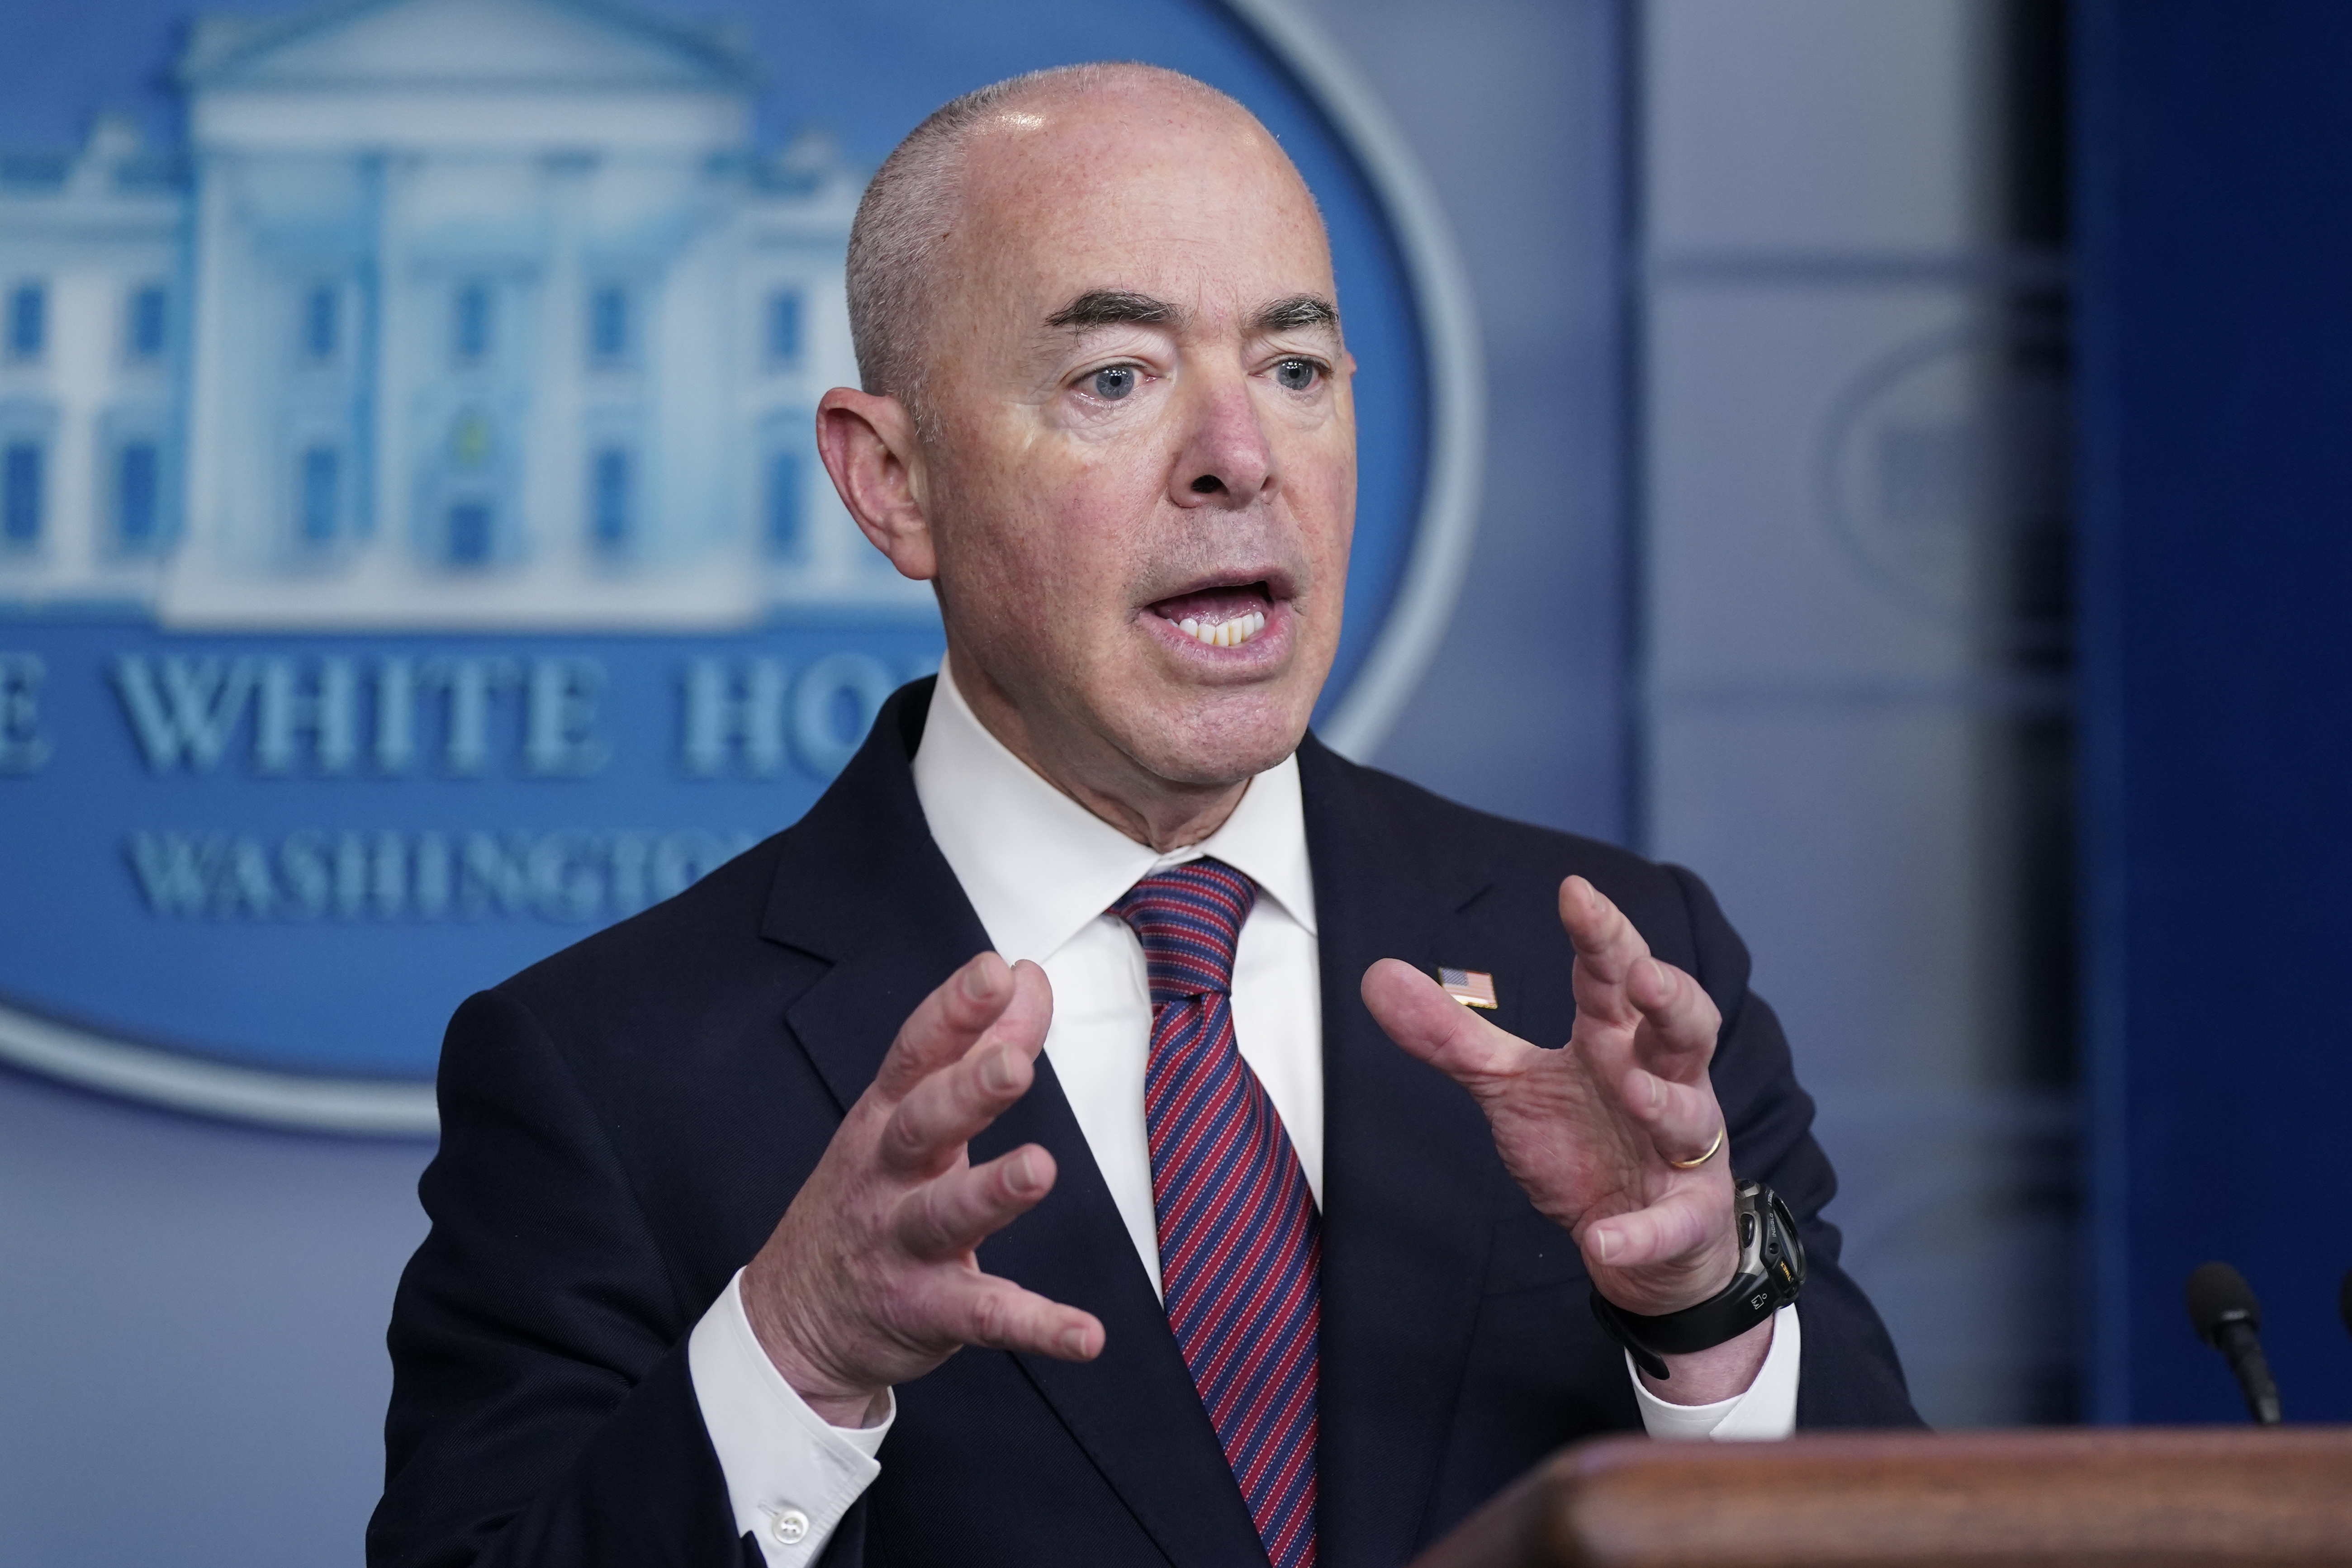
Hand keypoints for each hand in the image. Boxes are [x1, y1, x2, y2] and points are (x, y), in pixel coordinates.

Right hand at [741, 953, 1104, 1426]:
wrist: (796, 1318)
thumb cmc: (871, 1194)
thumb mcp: (911, 1114)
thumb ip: (978, 1044)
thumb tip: (1027, 976)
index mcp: (887, 1118)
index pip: (915, 1054)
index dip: (952, 1012)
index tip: (993, 972)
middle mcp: (888, 1175)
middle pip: (923, 1125)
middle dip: (965, 1092)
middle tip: (1013, 1064)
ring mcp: (901, 1244)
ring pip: (945, 1214)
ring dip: (992, 1192)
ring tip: (1039, 1169)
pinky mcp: (926, 1310)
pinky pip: (985, 1315)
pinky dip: (1037, 1325)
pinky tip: (1086, 1335)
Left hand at [1361, 875, 1738, 1318]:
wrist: (1642, 1244)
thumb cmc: (1586, 1142)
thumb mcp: (1510, 1085)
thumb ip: (1452, 1036)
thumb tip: (1376, 974)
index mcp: (1615, 1043)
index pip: (1614, 977)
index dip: (1601, 935)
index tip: (1575, 891)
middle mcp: (1659, 1083)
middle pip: (1684, 1028)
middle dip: (1671, 998)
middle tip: (1641, 974)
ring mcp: (1681, 1151)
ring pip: (1690, 1115)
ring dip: (1664, 1101)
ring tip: (1633, 1090)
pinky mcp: (1684, 1218)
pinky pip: (1670, 1224)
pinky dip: (1639, 1233)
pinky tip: (1602, 1240)